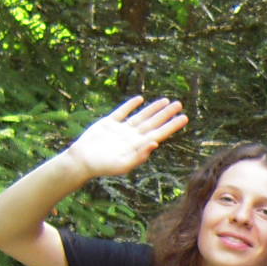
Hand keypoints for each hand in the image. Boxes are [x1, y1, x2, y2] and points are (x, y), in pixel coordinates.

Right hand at [67, 97, 185, 179]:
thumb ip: (140, 155)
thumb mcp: (123, 164)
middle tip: (179, 104)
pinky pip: (123, 112)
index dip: (172, 125)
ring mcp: (121, 129)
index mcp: (138, 146)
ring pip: (141, 116)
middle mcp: (132, 136)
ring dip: (153, 108)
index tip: (184, 117)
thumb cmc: (102, 166)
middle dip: (166, 114)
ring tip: (166, 100)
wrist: (82, 160)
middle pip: (153, 122)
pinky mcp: (108, 123)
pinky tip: (140, 99)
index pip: (160, 133)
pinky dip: (131, 105)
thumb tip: (155, 143)